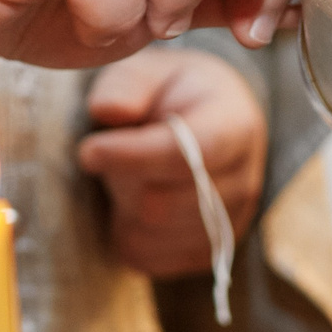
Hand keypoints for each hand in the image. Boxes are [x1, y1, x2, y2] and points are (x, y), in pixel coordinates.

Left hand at [78, 49, 266, 276]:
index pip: (187, 155)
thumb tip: (108, 110)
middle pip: (162, 204)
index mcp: (235, 126)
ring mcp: (230, 223)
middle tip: (107, 157)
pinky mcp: (207, 253)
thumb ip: (126, 86)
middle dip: (121, 182)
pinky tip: (129, 205)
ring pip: (150, 235)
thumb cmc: (171, 95)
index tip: (88, 151)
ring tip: (124, 178)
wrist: (208, 124)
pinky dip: (126, 235)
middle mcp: (243, 181)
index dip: (131, 157)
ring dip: (121, 209)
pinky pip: (147, 259)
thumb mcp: (148, 72)